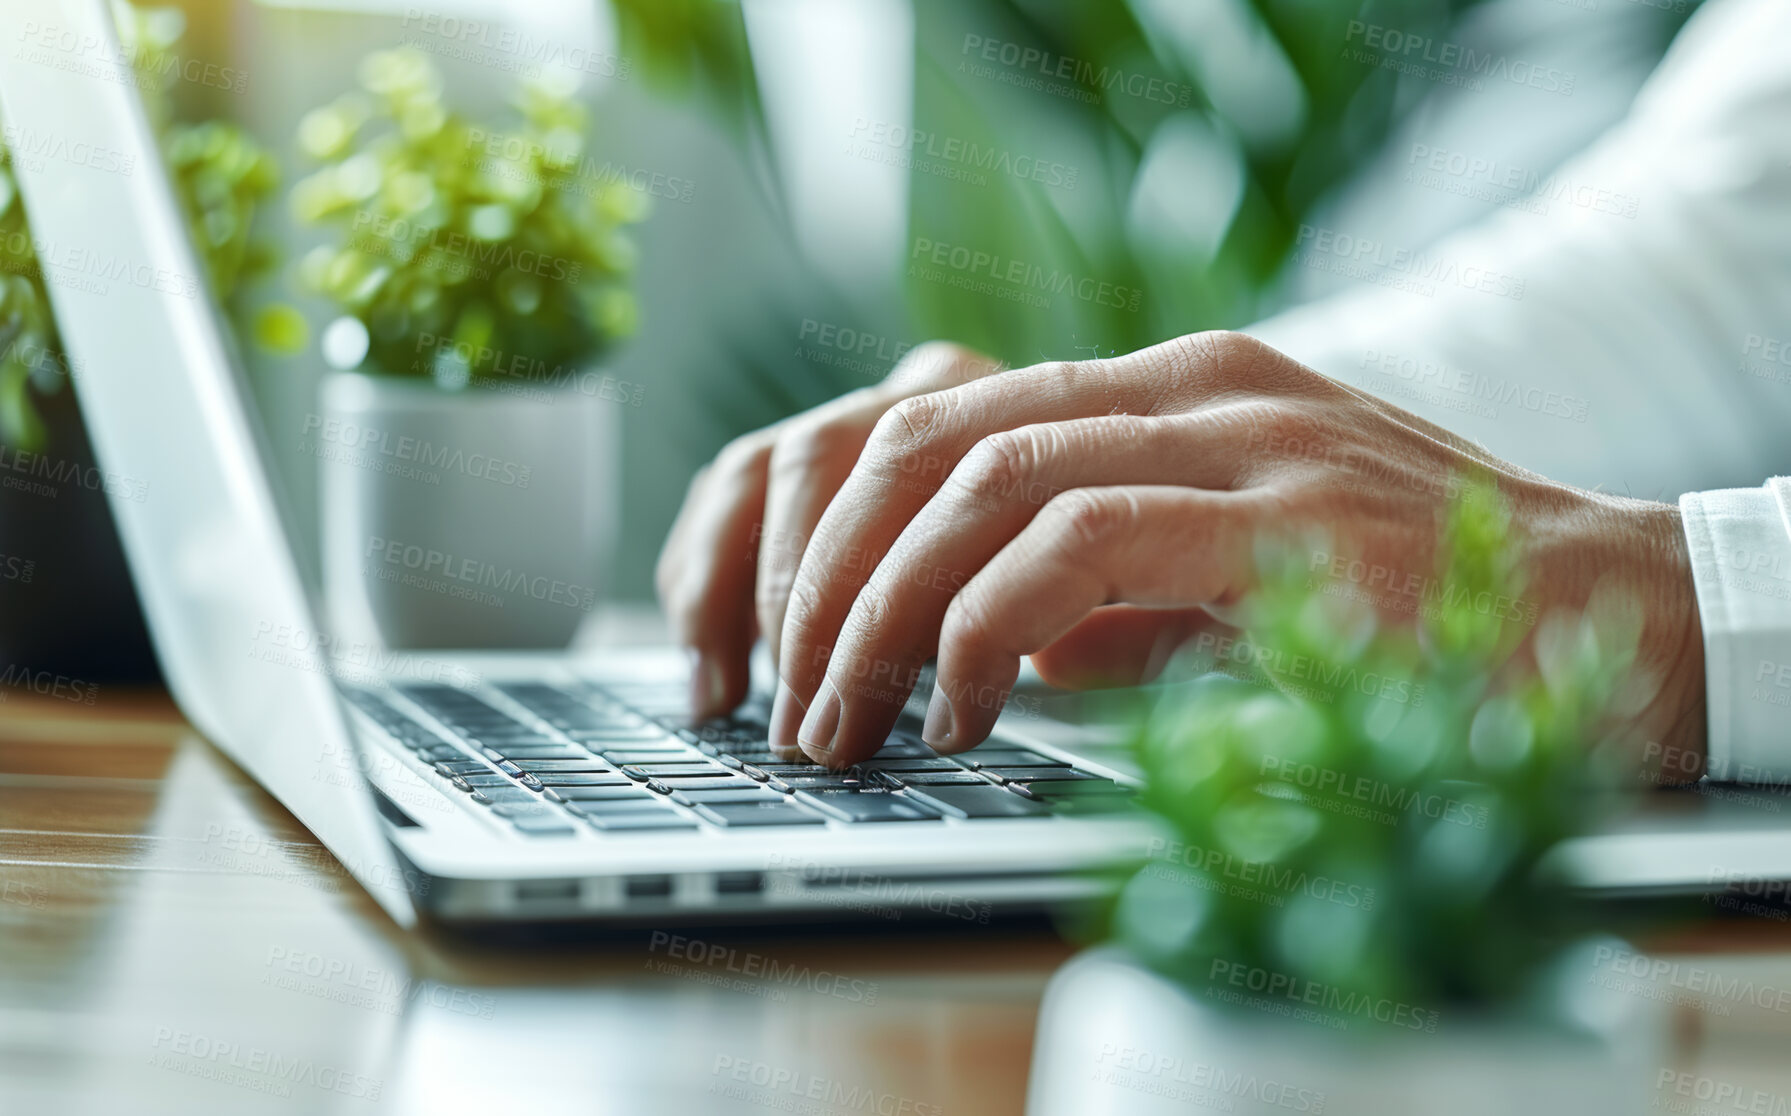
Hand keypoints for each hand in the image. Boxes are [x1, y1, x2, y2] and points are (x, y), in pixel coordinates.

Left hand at [662, 331, 1706, 778]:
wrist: (1613, 612)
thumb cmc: (1419, 611)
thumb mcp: (1234, 584)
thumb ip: (1115, 593)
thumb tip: (989, 643)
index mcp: (1174, 394)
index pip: (956, 416)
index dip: (850, 526)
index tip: (802, 635)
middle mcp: (1196, 388)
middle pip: (938, 435)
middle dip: (834, 570)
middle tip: (794, 692)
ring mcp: (1243, 434)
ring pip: (986, 474)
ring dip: (884, 606)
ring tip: (845, 716)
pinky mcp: (1287, 510)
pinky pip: (1082, 536)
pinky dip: (987, 623)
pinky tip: (959, 706)